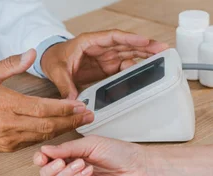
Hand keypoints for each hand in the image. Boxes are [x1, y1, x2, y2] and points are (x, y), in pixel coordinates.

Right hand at [0, 49, 94, 151]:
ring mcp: (8, 139)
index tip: (80, 105)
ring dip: (64, 129)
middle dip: (71, 120)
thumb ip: (11, 64)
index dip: (64, 108)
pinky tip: (60, 129)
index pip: (42, 108)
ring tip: (80, 122)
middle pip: (47, 125)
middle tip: (88, 115)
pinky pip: (34, 142)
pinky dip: (49, 136)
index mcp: (4, 105)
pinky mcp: (8, 148)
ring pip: (43, 136)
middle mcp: (8, 124)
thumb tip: (31, 53)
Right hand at [33, 135, 152, 175]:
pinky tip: (87, 171)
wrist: (140, 167)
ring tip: (82, 164)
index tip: (42, 156)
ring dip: (66, 173)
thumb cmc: (122, 153)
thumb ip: (69, 147)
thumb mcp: (93, 143)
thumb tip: (46, 149)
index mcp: (73, 156)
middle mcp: (73, 171)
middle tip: (63, 161)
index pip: (48, 161)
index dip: (41, 159)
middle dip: (51, 168)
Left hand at [40, 29, 169, 98]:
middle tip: (163, 49)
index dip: (130, 39)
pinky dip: (136, 68)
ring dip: (145, 55)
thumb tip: (73, 100)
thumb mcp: (57, 70)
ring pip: (129, 53)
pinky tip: (147, 71)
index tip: (144, 42)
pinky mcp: (107, 67)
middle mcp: (101, 47)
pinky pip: (124, 66)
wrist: (49, 61)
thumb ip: (65, 84)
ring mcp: (106, 57)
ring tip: (161, 58)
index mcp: (89, 42)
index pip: (113, 37)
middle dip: (145, 46)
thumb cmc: (53, 58)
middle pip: (127, 44)